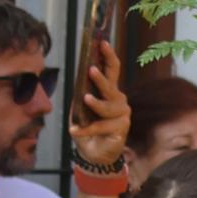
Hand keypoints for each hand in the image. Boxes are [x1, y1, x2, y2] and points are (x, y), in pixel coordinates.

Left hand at [68, 41, 128, 174]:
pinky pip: (101, 126)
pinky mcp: (121, 128)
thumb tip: (77, 83)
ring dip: (95, 103)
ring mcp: (122, 114)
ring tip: (85, 99)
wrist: (95, 154)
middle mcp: (119, 100)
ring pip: (107, 106)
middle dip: (101, 78)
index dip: (108, 56)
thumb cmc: (88, 129)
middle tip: (92, 70)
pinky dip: (86, 129)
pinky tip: (74, 130)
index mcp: (110, 91)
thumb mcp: (80, 111)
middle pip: (112, 86)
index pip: (112, 69)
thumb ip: (81, 97)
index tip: (102, 42)